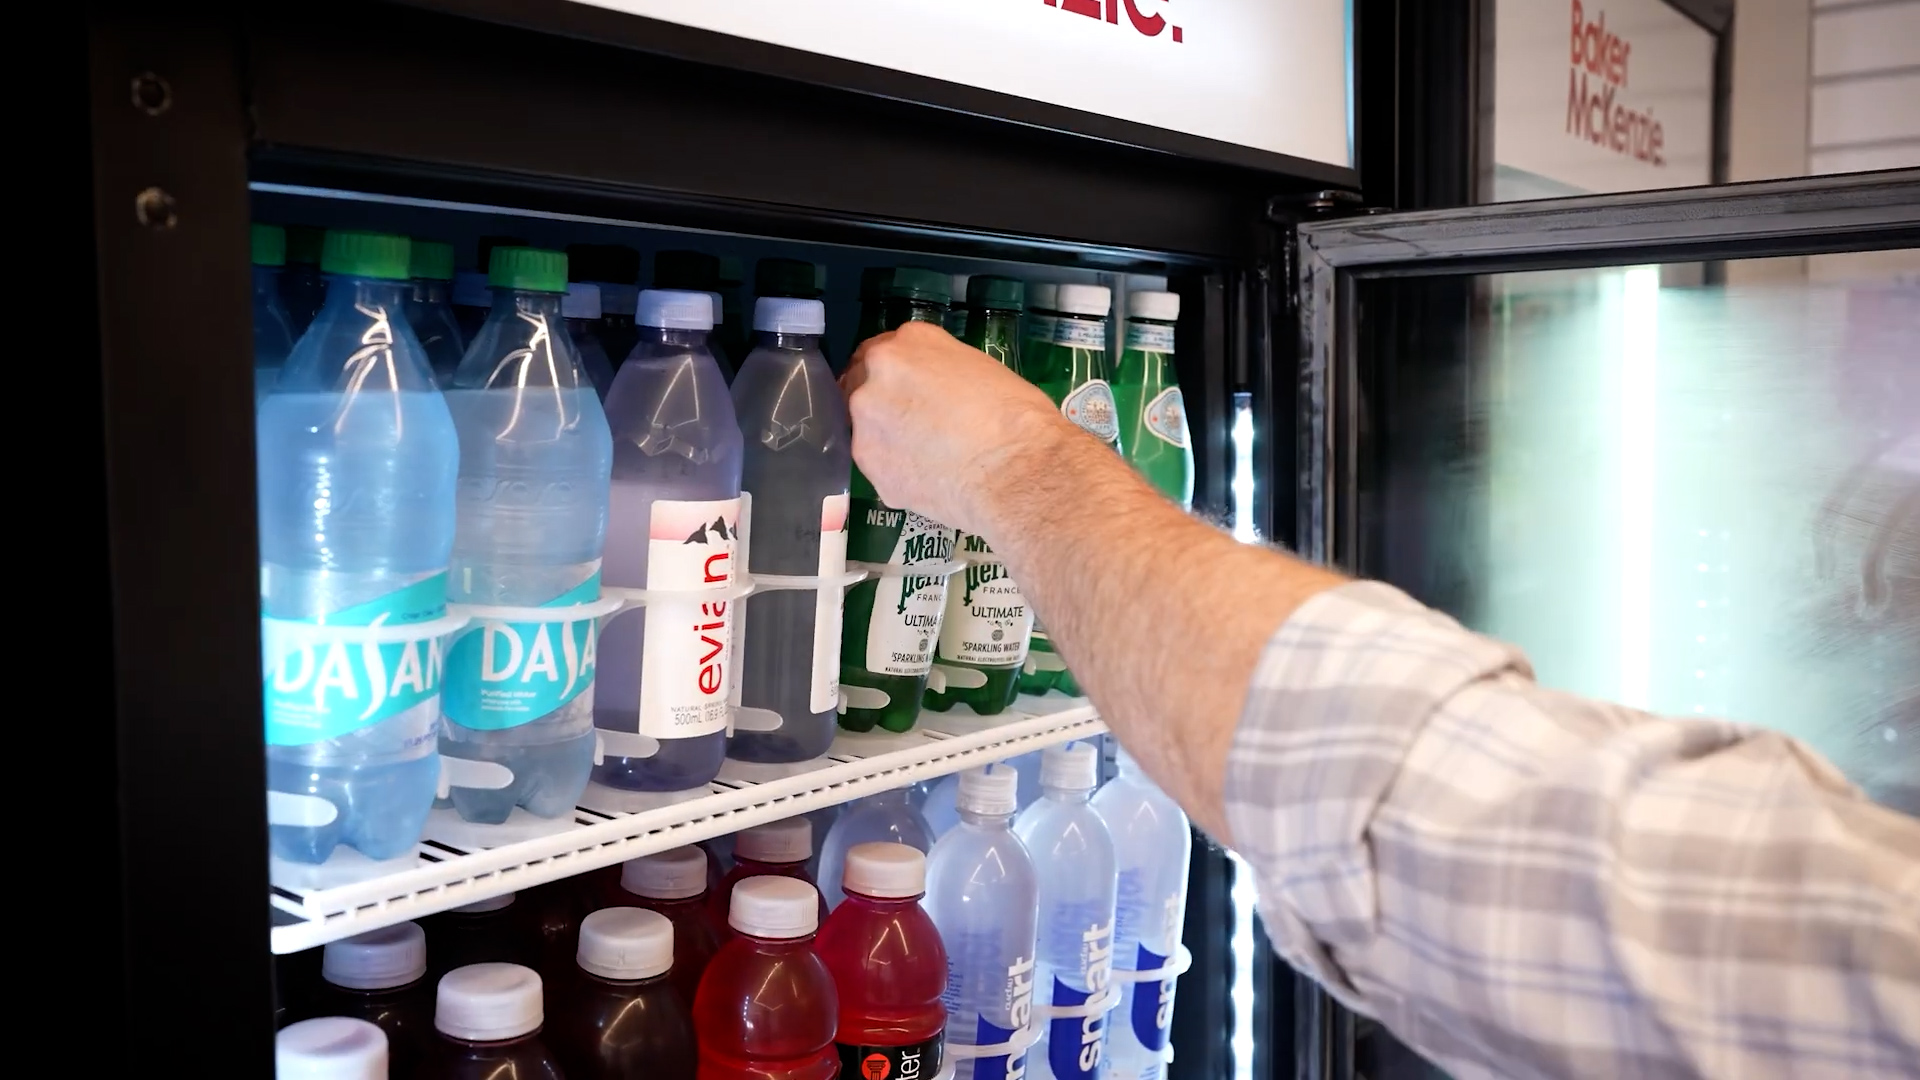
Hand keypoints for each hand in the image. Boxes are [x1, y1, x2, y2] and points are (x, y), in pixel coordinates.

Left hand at [841, 321, 1069, 533]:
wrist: (1013, 472)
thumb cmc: (1016, 417)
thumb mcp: (981, 370)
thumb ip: (941, 371)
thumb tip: (934, 388)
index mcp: (908, 343)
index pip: (884, 351)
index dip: (898, 373)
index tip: (909, 388)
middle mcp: (875, 376)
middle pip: (864, 383)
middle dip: (885, 401)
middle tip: (915, 422)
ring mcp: (866, 422)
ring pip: (868, 427)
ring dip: (887, 437)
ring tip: (925, 456)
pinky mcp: (869, 466)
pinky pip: (878, 463)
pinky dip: (897, 470)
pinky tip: (927, 478)